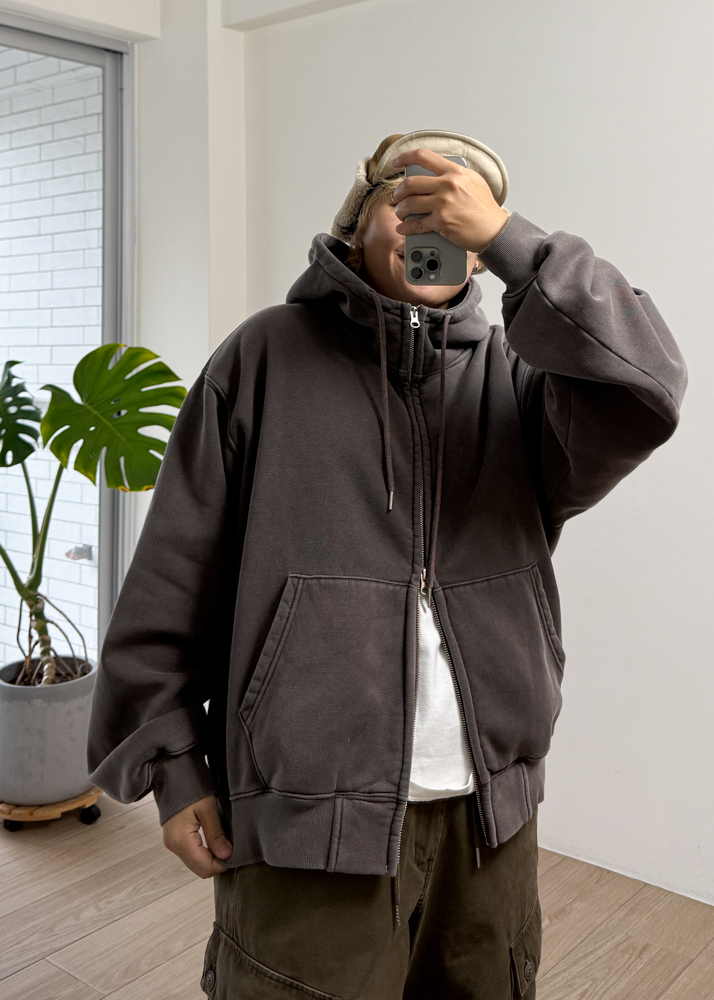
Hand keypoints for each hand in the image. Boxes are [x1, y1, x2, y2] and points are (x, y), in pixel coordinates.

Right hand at [162, 794, 232, 877]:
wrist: (171, 774)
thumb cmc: (190, 787)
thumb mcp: (207, 808)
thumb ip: (216, 834)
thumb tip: (226, 855)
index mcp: (181, 840)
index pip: (205, 867)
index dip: (222, 864)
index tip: (235, 854)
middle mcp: (174, 846)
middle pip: (199, 869)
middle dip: (216, 864)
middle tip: (231, 849)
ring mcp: (172, 843)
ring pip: (194, 864)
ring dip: (210, 859)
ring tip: (223, 844)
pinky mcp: (173, 839)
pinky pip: (190, 855)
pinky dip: (202, 853)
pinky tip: (213, 842)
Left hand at [391, 148, 508, 253]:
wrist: (494, 229)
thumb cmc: (485, 208)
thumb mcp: (473, 181)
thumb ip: (454, 175)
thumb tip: (437, 173)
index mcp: (454, 171)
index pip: (424, 156)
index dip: (405, 157)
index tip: (395, 162)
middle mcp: (448, 184)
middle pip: (410, 183)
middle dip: (399, 191)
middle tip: (397, 197)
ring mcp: (443, 203)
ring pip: (409, 203)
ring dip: (400, 209)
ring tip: (401, 213)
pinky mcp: (441, 221)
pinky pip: (416, 224)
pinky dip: (406, 228)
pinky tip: (403, 228)